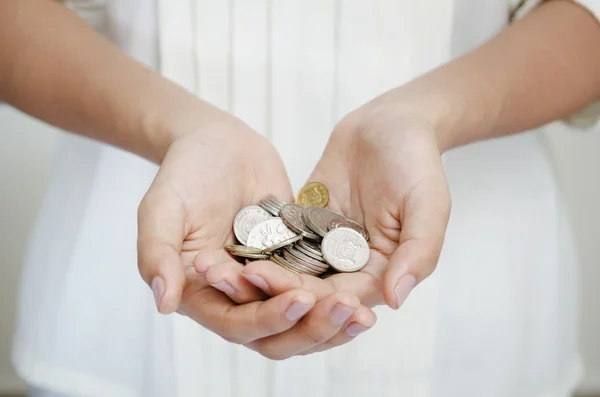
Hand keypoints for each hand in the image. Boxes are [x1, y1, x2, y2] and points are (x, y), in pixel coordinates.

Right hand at [137, 119, 374, 359]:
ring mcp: (266, 282)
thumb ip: (157, 253)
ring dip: (330, 322)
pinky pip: (317, 288)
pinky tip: (365, 292)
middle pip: (274, 334)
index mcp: (201, 294)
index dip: (267, 318)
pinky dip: (338, 295)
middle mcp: (235, 298)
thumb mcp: (162, 208)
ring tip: (364, 315)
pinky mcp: (293, 263)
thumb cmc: (184, 172)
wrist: (218, 143)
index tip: (299, 298)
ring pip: (300, 319)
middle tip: (347, 310)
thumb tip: (165, 303)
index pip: (236, 324)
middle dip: (310, 328)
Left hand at [200, 95, 449, 354]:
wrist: (389, 124)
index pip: (347, 299)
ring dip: (265, 272)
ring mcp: (324, 245)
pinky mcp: (304, 224)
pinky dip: (260, 244)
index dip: (320, 303)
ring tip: (235, 267)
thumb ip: (418, 252)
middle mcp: (351, 265)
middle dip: (282, 288)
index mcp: (382, 270)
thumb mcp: (428, 204)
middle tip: (249, 277)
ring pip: (291, 269)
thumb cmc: (416, 161)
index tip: (292, 295)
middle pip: (312, 289)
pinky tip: (235, 243)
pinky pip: (280, 239)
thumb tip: (396, 298)